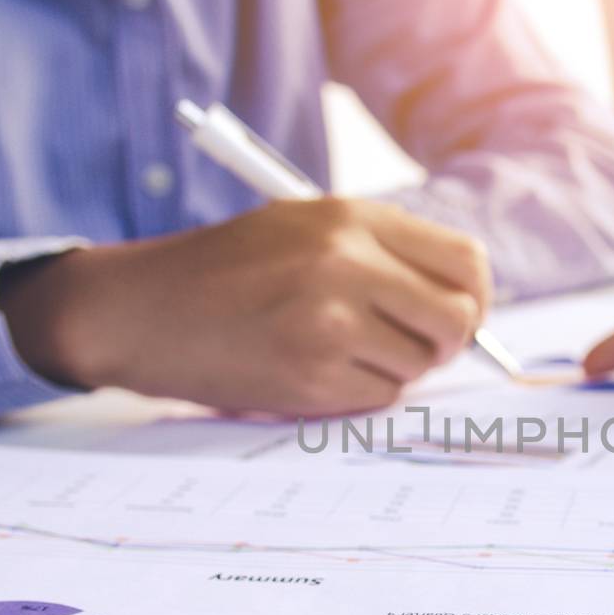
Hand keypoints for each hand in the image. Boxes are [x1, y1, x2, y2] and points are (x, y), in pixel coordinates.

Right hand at [0, 198, 489, 415]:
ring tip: (336, 349)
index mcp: (351, 217)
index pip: (465, 261)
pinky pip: (377, 397)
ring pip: (418, 365)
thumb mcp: (304, 227)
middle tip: (413, 346)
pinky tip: (310, 370)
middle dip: (446, 343)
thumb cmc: (224, 271)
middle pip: (457, 319)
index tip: (458, 314)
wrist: (140, 309)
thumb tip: (463, 301)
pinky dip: (357, 393)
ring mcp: (329, 323)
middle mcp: (347, 264)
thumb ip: (381, 252)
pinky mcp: (310, 377)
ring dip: (392, 367)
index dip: (472, 297)